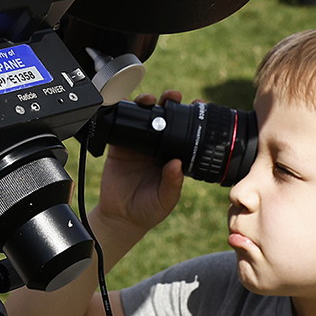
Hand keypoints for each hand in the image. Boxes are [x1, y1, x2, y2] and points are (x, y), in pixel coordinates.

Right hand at [97, 94, 186, 234]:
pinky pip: (121, 126)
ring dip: (146, 103)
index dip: (190, 116)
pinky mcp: (119, 147)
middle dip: (169, 102)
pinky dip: (123, 114)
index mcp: (173, 156)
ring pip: (144, 117)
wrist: (121, 217)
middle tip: (172, 97)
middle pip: (164, 117)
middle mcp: (157, 147)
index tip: (196, 104)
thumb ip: (172, 184)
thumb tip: (177, 165)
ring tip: (149, 100)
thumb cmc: (148, 210)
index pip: (184, 131)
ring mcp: (138, 145)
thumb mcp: (166, 200)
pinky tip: (127, 107)